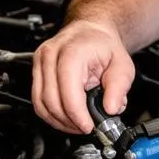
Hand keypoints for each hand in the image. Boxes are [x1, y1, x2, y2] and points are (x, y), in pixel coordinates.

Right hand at [32, 18, 134, 133]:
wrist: (89, 31)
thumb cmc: (103, 45)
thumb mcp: (122, 64)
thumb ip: (119, 87)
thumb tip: (112, 109)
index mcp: (72, 51)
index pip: (68, 92)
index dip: (78, 115)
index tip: (89, 126)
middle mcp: (50, 55)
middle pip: (51, 101)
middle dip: (69, 121)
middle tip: (86, 127)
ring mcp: (40, 62)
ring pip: (41, 104)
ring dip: (59, 121)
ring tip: (78, 125)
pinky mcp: (36, 72)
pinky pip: (38, 101)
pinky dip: (51, 115)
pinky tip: (67, 118)